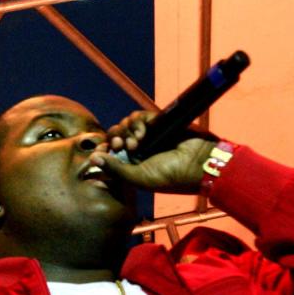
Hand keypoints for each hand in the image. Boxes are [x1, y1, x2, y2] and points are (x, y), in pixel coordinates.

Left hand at [95, 111, 216, 193]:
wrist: (200, 163)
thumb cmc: (172, 177)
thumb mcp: (140, 178)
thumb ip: (116, 169)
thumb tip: (93, 159)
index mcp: (132, 165)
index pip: (110, 153)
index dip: (103, 150)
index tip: (103, 151)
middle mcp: (138, 150)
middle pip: (115, 136)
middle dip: (114, 139)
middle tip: (121, 146)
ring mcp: (148, 136)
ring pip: (125, 124)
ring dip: (126, 131)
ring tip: (137, 142)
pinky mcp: (157, 123)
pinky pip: (139, 116)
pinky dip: (137, 122)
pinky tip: (143, 133)